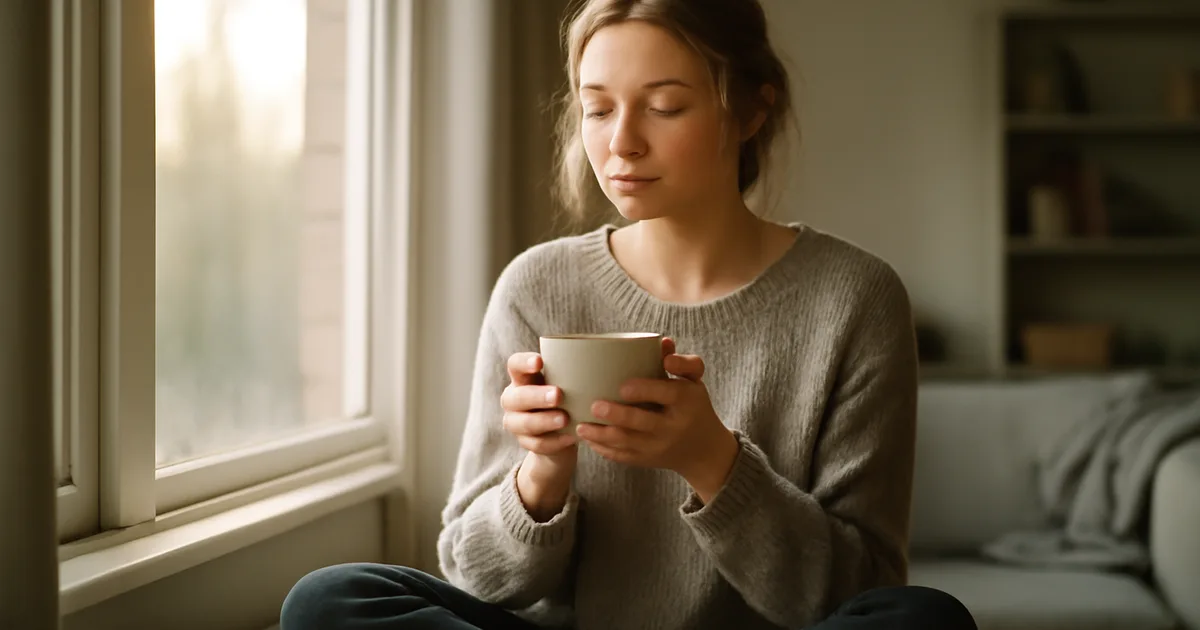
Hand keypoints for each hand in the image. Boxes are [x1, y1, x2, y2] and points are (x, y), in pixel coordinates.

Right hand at [501, 352, 578, 463]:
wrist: (560, 434)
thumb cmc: (566, 398)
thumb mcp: (567, 384)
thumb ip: (573, 374)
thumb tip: (602, 360)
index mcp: (522, 379)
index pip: (515, 365)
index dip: (523, 362)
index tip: (540, 362)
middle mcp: (513, 399)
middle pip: (518, 397)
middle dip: (538, 396)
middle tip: (558, 395)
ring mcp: (516, 423)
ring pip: (525, 423)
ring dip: (545, 421)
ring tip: (565, 419)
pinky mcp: (525, 443)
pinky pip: (538, 444)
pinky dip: (556, 441)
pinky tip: (570, 437)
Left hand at [575, 338, 738, 499]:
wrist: (704, 451)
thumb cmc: (694, 406)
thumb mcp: (695, 383)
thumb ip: (682, 362)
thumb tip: (664, 342)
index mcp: (686, 401)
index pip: (666, 393)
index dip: (644, 390)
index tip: (623, 387)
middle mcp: (674, 426)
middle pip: (642, 422)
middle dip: (616, 416)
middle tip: (594, 406)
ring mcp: (659, 447)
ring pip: (627, 442)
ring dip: (601, 435)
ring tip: (580, 426)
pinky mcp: (647, 461)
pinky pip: (622, 456)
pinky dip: (603, 449)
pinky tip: (587, 439)